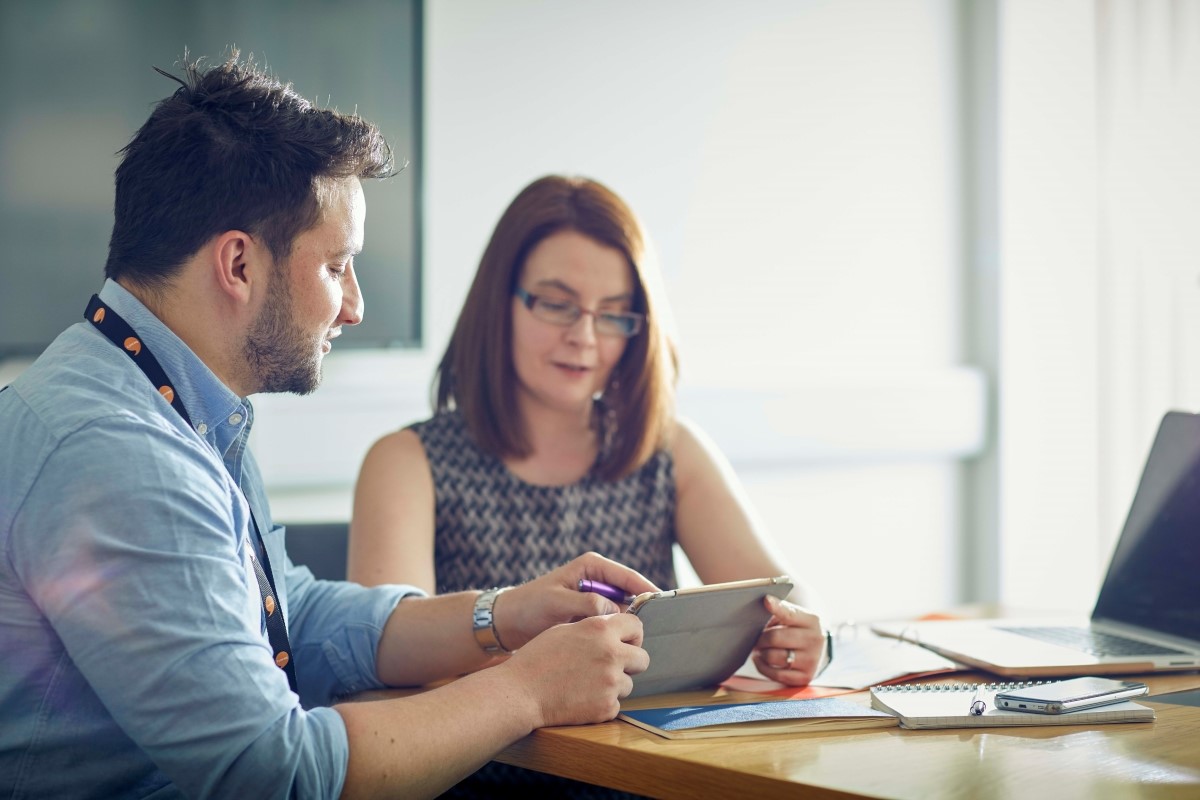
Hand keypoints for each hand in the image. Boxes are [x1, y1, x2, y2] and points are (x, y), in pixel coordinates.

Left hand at [494, 552, 658, 649]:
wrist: (509, 622)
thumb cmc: (529, 606)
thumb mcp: (557, 602)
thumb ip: (586, 604)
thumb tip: (615, 612)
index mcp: (591, 567)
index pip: (627, 576)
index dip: (646, 589)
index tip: (662, 602)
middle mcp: (596, 579)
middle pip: (629, 593)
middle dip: (641, 609)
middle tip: (657, 626)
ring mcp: (595, 597)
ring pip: (623, 609)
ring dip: (631, 623)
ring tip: (643, 639)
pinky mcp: (591, 614)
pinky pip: (612, 622)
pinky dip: (618, 631)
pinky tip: (625, 645)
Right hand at [500, 613, 648, 727]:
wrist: (521, 692)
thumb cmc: (537, 659)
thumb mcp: (566, 630)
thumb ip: (595, 628)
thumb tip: (615, 632)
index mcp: (601, 629)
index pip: (637, 625)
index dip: (631, 635)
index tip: (625, 642)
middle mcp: (611, 653)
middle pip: (643, 658)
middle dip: (629, 663)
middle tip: (609, 667)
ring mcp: (611, 682)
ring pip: (629, 684)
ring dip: (614, 685)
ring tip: (586, 684)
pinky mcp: (607, 707)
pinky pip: (616, 704)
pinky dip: (603, 703)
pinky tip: (582, 699)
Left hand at [750, 595, 825, 685]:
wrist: (814, 647)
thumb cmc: (796, 627)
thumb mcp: (794, 615)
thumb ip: (780, 610)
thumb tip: (765, 604)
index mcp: (812, 621)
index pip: (790, 614)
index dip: (777, 608)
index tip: (766, 601)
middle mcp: (815, 640)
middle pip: (775, 637)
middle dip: (760, 638)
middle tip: (756, 637)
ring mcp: (811, 660)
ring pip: (773, 657)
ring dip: (761, 652)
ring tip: (759, 648)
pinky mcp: (805, 677)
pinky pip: (775, 674)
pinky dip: (762, 666)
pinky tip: (760, 659)